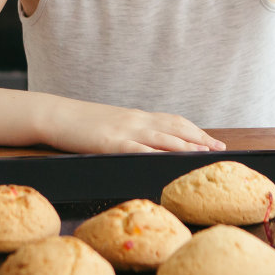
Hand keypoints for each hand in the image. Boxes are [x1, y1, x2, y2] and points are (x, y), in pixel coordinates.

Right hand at [46, 97, 225, 154]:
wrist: (55, 114)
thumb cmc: (82, 123)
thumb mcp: (113, 124)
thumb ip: (132, 132)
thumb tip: (150, 144)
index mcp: (137, 116)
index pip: (174, 121)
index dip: (196, 131)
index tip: (213, 141)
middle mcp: (136, 120)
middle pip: (175, 127)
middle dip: (199, 138)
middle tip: (219, 149)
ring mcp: (124, 130)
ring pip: (162, 137)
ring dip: (185, 146)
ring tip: (203, 154)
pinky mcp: (110, 142)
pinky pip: (136, 148)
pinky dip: (154, 154)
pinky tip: (167, 161)